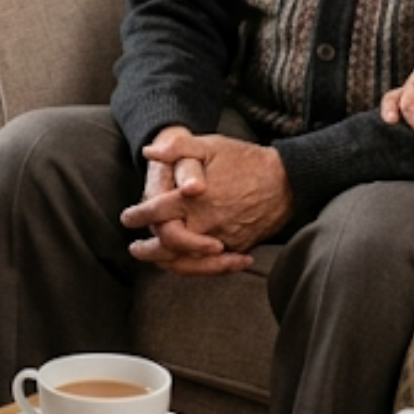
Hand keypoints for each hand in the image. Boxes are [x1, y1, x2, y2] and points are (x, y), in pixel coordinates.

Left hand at [118, 127, 288, 274]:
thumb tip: (148, 152)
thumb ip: (178, 147)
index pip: (156, 213)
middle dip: (148, 250)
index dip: (138, 216)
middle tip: (134, 249)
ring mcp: (223, 238)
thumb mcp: (210, 145)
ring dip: (168, 263)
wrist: (286, 180)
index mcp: (194, 198)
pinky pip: (212, 265)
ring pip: (189, 261)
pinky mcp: (237, 247)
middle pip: (168, 246)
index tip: (127, 218)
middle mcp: (206, 222)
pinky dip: (195, 267)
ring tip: (156, 261)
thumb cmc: (245, 160)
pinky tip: (185, 264)